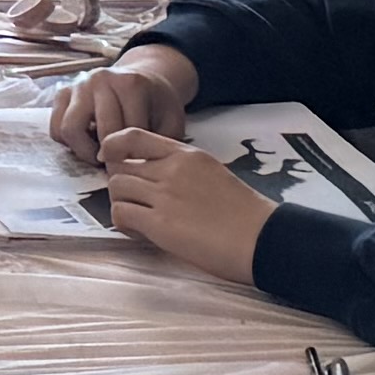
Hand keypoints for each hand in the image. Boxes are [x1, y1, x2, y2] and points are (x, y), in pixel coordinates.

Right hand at [46, 44, 194, 166]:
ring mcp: (79, 84)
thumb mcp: (171, 121)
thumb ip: (161, 144)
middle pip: (99, 132)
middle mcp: (101, 80)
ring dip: (83, 151)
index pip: (127, 132)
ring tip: (98, 158)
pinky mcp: (62, 92)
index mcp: (130, 84)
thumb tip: (141, 168)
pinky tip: (87, 144)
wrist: (144, 78)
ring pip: (69, 129)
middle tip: (117, 171)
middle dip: (109, 158)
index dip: (131, 157)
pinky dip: (68, 142)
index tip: (135, 170)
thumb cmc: (158, 105)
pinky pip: (56, 126)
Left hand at [93, 127, 272, 284]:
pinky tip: (139, 232)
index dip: (114, 146)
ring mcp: (165, 195)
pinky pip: (121, 213)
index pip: (134, 136)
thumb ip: (184, 173)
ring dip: (120, 203)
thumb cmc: (246, 215)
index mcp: (188, 155)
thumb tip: (158, 182)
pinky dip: (122, 223)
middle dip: (119, 184)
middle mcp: (172, 169)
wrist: (263, 239)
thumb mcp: (214, 176)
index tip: (111, 159)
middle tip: (132, 202)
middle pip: (120, 166)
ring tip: (137, 220)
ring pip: (116, 187)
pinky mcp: (161, 223)